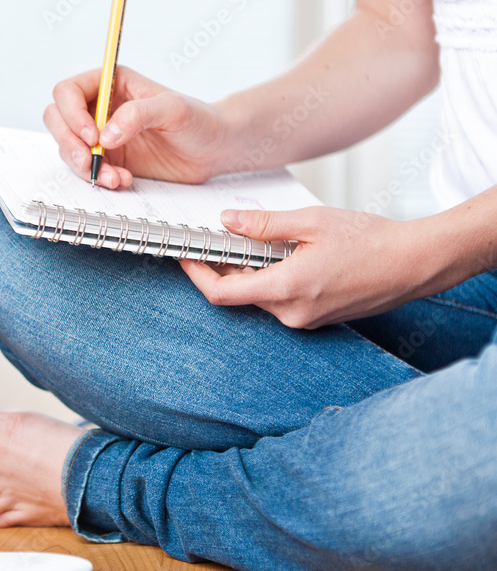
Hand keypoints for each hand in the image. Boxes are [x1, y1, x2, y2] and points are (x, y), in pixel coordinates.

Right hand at [43, 66, 229, 188]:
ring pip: (67, 149)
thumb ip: (138, 115)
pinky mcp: (107, 160)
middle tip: (91, 159)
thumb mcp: (173, 110)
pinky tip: (122, 181)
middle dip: (69, 143)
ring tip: (115, 177)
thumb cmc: (198, 120)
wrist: (212, 150)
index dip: (71, 114)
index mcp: (111, 83)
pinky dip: (98, 179)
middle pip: (57, 120)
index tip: (92, 135)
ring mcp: (100, 136)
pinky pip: (85, 170)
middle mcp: (99, 108)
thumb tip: (106, 135)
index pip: (67, 91)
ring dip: (85, 167)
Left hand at [180, 207, 441, 328]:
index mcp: (285, 289)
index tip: (186, 255)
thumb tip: (227, 221)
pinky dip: (270, 279)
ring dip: (248, 272)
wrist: (413, 264)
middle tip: (219, 237)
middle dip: (223, 267)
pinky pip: (279, 301)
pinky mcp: (314, 319)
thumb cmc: (370, 241)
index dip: (196, 275)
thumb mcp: (311, 222)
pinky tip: (282, 256)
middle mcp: (290, 313)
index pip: (221, 294)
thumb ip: (264, 224)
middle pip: (238, 294)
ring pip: (258, 297)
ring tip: (256, 240)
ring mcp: (303, 320)